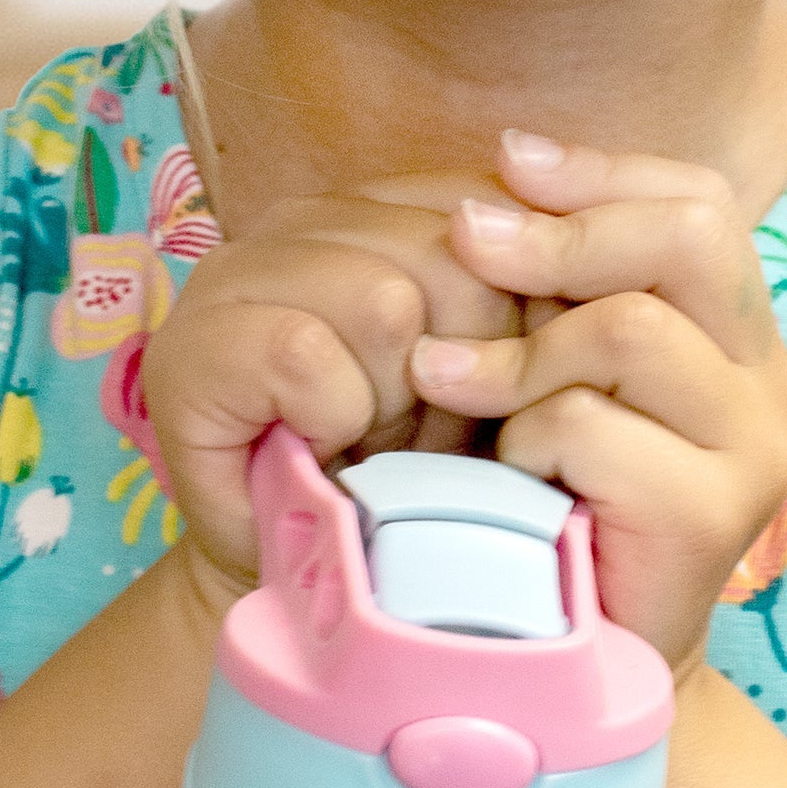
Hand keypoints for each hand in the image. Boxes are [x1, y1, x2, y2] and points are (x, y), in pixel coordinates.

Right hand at [139, 176, 517, 608]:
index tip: (499, 388)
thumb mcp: (497, 374)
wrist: (311, 579)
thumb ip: (534, 300)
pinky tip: (320, 446)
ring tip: (377, 443)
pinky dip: (331, 420)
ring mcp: (239, 271)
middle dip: (467, 371)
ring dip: (397, 403)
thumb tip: (592, 270)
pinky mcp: (193, 344)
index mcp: (386, 208)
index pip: (497, 208)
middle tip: (430, 433)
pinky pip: (306, 357)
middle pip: (455, 257)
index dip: (524, 312)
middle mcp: (306, 217)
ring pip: (382, 302)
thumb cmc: (416, 473)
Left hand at [405, 130, 786, 672]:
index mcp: (736, 333)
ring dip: (520, 351)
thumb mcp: (552, 373)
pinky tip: (509, 480)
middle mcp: (767, 381)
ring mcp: (754, 449)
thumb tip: (496, 180)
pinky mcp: (715, 514)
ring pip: (629, 330)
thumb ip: (553, 290)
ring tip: (449, 384)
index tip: (508, 160)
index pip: (699, 203)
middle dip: (562, 230)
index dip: (604, 170)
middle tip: (465, 237)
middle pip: (688, 237)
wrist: (582, 659)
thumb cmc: (550, 503)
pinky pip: (592, 428)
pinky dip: (525, 442)